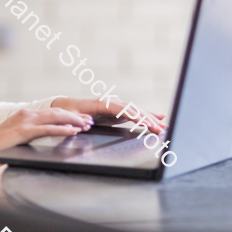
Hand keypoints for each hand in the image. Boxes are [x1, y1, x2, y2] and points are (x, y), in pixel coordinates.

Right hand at [0, 108, 92, 172]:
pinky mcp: (23, 131)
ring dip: (73, 120)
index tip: (82, 120)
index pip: (52, 113)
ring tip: (86, 125)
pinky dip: (62, 129)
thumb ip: (30, 136)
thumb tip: (44, 139)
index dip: (69, 116)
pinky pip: (47, 129)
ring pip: (55, 117)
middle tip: (89, 122)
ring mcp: (25, 121)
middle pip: (57, 112)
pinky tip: (73, 131)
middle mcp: (26, 114)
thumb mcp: (17, 138)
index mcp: (25, 115)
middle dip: (75, 116)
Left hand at [50, 97, 166, 133]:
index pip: (123, 110)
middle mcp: (112, 102)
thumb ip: (81, 120)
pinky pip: (134, 113)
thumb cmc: (70, 112)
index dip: (135, 117)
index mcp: (102, 103)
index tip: (146, 124)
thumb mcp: (72, 116)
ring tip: (163, 125)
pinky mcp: (118, 110)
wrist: (67, 106)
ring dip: (150, 118)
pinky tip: (157, 118)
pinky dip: (146, 116)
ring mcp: (116, 105)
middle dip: (148, 120)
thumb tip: (88, 122)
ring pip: (136, 111)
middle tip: (160, 129)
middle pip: (133, 110)